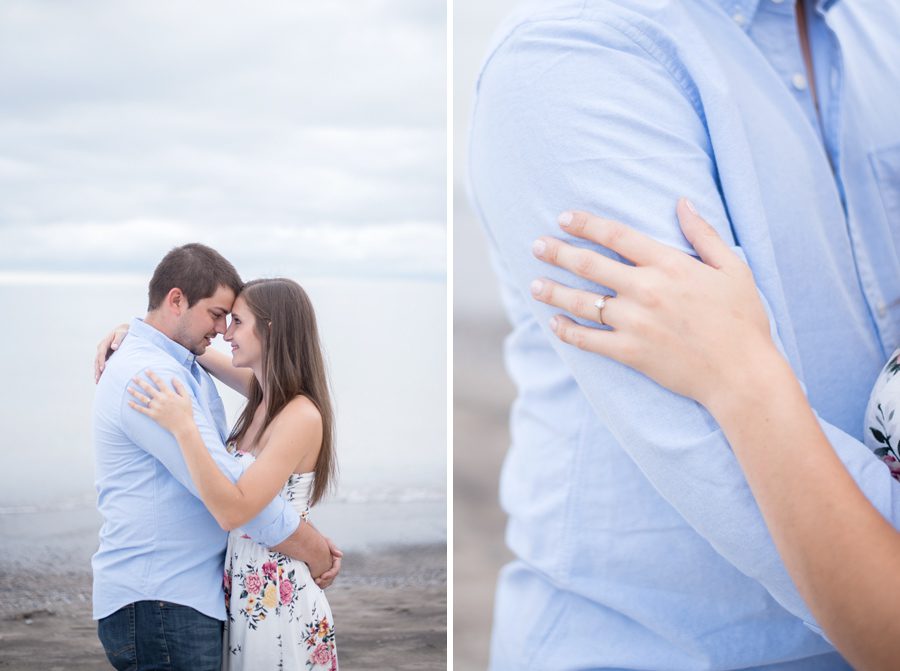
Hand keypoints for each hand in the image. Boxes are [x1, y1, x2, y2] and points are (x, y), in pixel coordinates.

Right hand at [94, 323, 129, 382]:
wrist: (123, 330)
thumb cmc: (123, 332)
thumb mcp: (122, 334)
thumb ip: (118, 340)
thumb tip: (114, 347)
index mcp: (104, 343)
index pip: (101, 353)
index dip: (101, 362)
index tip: (103, 369)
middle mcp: (101, 347)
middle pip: (97, 360)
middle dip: (97, 370)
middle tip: (98, 379)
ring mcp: (102, 352)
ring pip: (97, 363)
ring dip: (97, 372)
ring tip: (97, 381)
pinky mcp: (105, 355)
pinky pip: (101, 363)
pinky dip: (100, 370)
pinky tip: (100, 378)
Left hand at [127, 369, 194, 433]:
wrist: (183, 426)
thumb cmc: (186, 411)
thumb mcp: (186, 397)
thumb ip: (179, 386)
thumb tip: (173, 377)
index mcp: (169, 394)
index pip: (159, 381)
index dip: (152, 375)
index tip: (146, 370)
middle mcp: (161, 399)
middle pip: (148, 388)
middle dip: (140, 382)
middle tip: (133, 377)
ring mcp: (156, 407)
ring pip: (143, 398)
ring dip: (135, 392)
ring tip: (128, 388)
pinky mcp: (153, 415)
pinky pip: (141, 409)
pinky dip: (134, 406)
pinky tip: (128, 402)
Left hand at [314, 537, 342, 588]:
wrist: (308, 543)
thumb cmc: (317, 541)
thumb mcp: (326, 541)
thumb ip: (333, 547)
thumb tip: (341, 555)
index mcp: (336, 559)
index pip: (336, 569)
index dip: (330, 574)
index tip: (322, 576)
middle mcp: (332, 566)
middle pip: (332, 577)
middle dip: (325, 580)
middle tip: (317, 581)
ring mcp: (327, 570)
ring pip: (328, 581)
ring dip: (322, 583)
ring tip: (315, 582)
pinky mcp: (320, 573)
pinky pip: (322, 581)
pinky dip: (319, 583)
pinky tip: (313, 582)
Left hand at [530, 198, 776, 408]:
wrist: (741, 373)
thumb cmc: (742, 319)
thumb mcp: (732, 268)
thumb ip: (703, 234)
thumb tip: (682, 202)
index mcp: (669, 264)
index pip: (616, 235)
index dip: (586, 224)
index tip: (564, 218)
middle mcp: (646, 290)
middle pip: (589, 264)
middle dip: (558, 252)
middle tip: (537, 246)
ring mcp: (635, 322)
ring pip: (582, 302)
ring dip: (554, 292)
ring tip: (534, 285)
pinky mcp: (630, 352)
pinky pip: (589, 340)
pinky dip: (568, 332)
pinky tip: (554, 323)